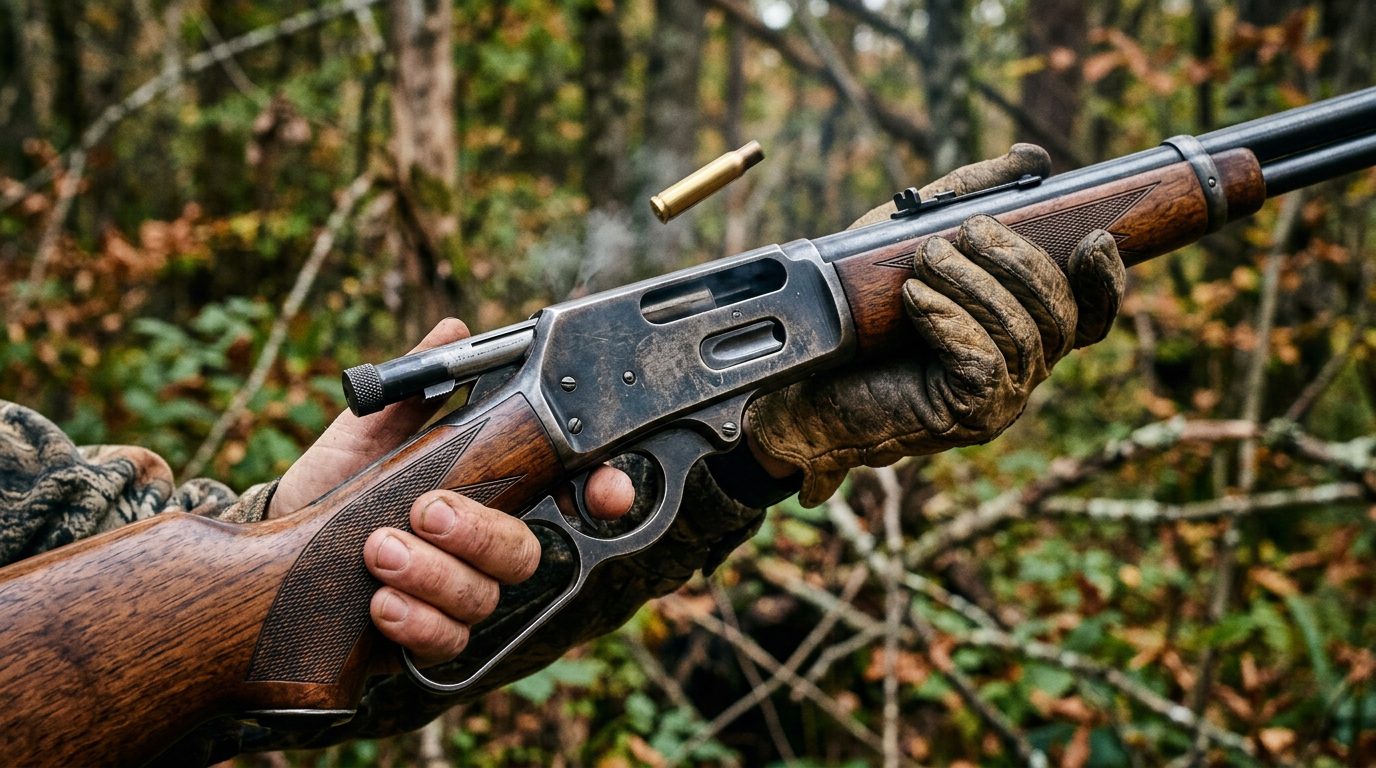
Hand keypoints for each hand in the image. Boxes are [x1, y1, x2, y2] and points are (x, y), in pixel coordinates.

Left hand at [267, 319, 634, 665]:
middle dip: (478, 533)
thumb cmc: (337, 477)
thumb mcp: (371, 423)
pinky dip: (417, 622)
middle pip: (524, 553)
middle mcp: (481, 546)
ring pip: (485, 598)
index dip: (603, 492)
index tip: (607, 493)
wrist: (279, 535)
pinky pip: (446, 642)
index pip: (568, 492)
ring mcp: (456, 595)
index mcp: (488, 489)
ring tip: (378, 550)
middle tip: (427, 510)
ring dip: (434, 574)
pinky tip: (379, 603)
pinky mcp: (423, 635)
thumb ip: (418, 381)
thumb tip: (454, 326)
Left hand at [746, 145, 1126, 504]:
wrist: (800, 372)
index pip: (1090, 314)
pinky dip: (951, 320)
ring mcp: (999, 400)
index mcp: (1020, 329)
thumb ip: (970, 196)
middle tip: (960, 233)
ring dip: (974, 285)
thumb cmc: (857, 307)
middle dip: (1017, 262)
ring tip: (925, 261)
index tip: (1095, 237)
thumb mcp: (912, 235)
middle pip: (1061, 315)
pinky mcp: (966, 417)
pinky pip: (984, 362)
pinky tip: (915, 300)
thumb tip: (1032, 157)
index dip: (1105, 280)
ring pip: (1023, 335)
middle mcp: (1021, 369)